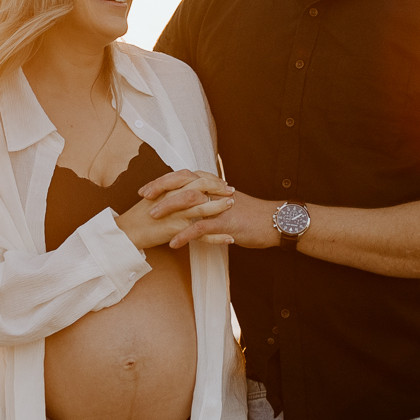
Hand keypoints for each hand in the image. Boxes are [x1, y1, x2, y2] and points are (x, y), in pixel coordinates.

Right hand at [116, 170, 234, 249]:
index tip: (222, 182)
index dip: (209, 178)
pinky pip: (199, 232)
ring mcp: (174, 212)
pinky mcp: (174, 228)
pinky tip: (228, 239)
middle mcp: (172, 196)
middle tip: (231, 191)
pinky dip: (216, 236)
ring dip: (219, 206)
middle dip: (217, 187)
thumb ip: (172, 192)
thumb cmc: (141, 215)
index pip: (193, 177)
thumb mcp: (157, 198)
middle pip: (200, 186)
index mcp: (168, 187)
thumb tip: (188, 190)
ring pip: (201, 206)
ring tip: (232, 205)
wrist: (127, 231)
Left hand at [159, 187, 281, 250]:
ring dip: (168, 210)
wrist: (275, 221)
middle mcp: (215, 190)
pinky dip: (185, 235)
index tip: (147, 189)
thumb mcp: (227, 201)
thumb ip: (210, 197)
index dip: (164, 181)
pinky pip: (200, 227)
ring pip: (189, 202)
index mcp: (213, 184)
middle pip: (182, 183)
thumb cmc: (250, 214)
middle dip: (160, 189)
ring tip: (152, 219)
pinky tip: (173, 243)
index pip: (184, 176)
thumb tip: (193, 199)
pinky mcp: (225, 222)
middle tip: (144, 198)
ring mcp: (219, 205)